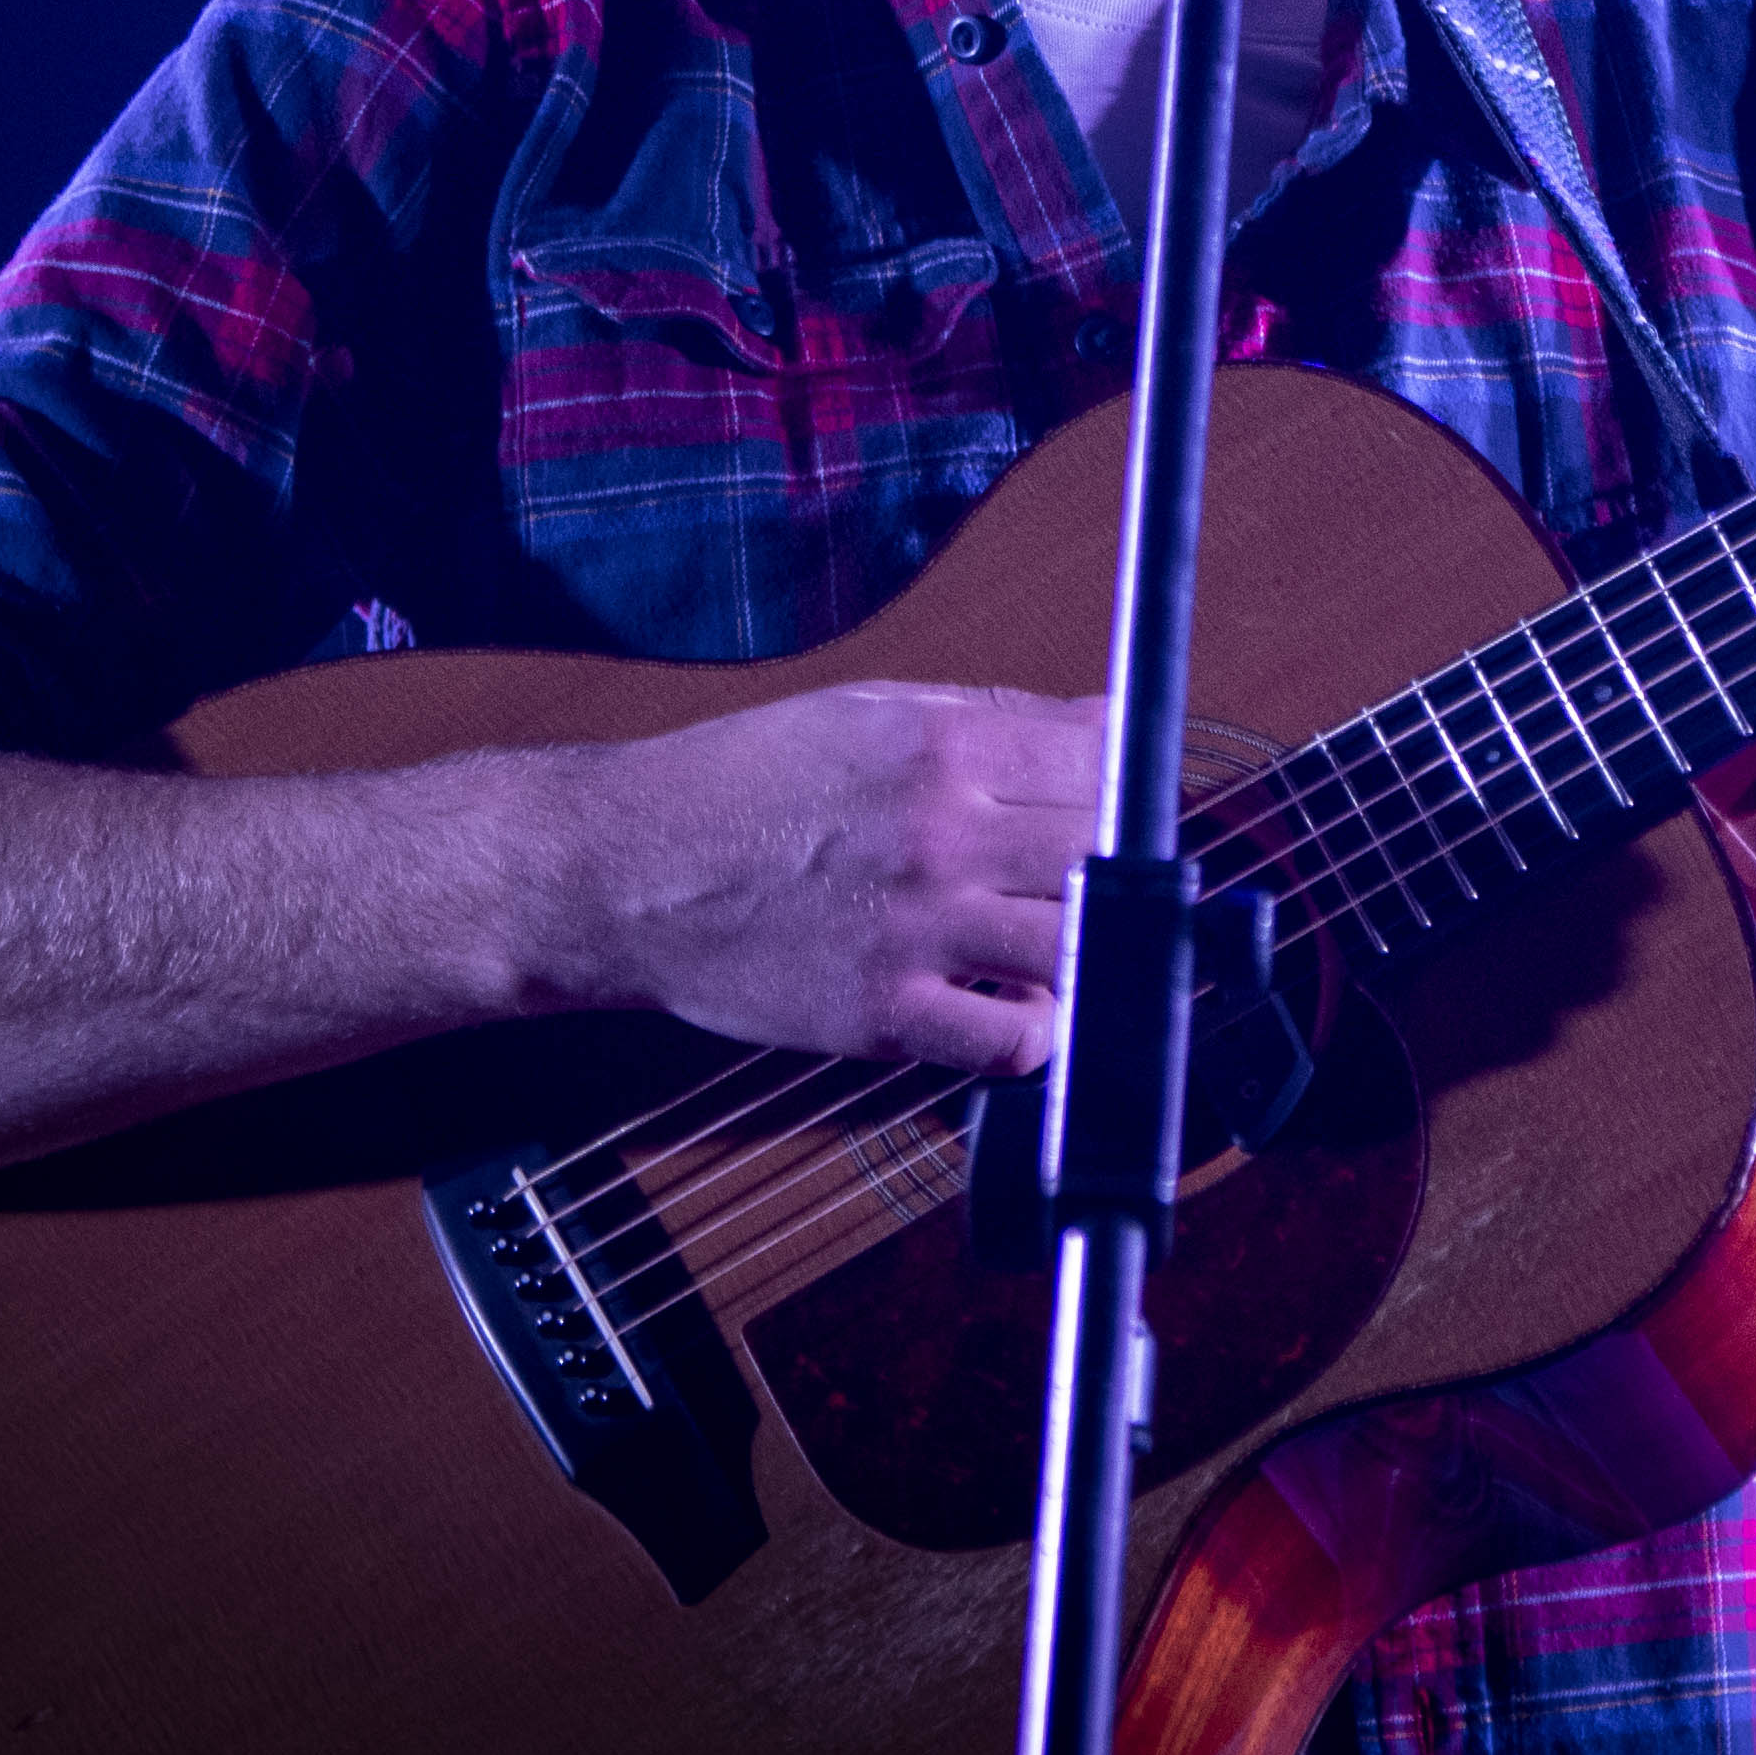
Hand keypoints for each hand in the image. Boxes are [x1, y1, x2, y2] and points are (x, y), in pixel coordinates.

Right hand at [555, 682, 1107, 1072]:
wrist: (623, 871)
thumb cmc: (741, 784)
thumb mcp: (866, 712)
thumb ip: (993, 719)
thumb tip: (1105, 727)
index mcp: (942, 748)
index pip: (1104, 763)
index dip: (1133, 787)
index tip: (1130, 808)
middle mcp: (941, 835)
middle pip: (1105, 853)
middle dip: (1120, 866)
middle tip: (1099, 881)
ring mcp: (916, 931)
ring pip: (1078, 945)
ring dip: (1089, 949)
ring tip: (1064, 944)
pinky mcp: (883, 1015)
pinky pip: (1010, 1041)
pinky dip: (1038, 1034)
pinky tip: (1021, 1010)